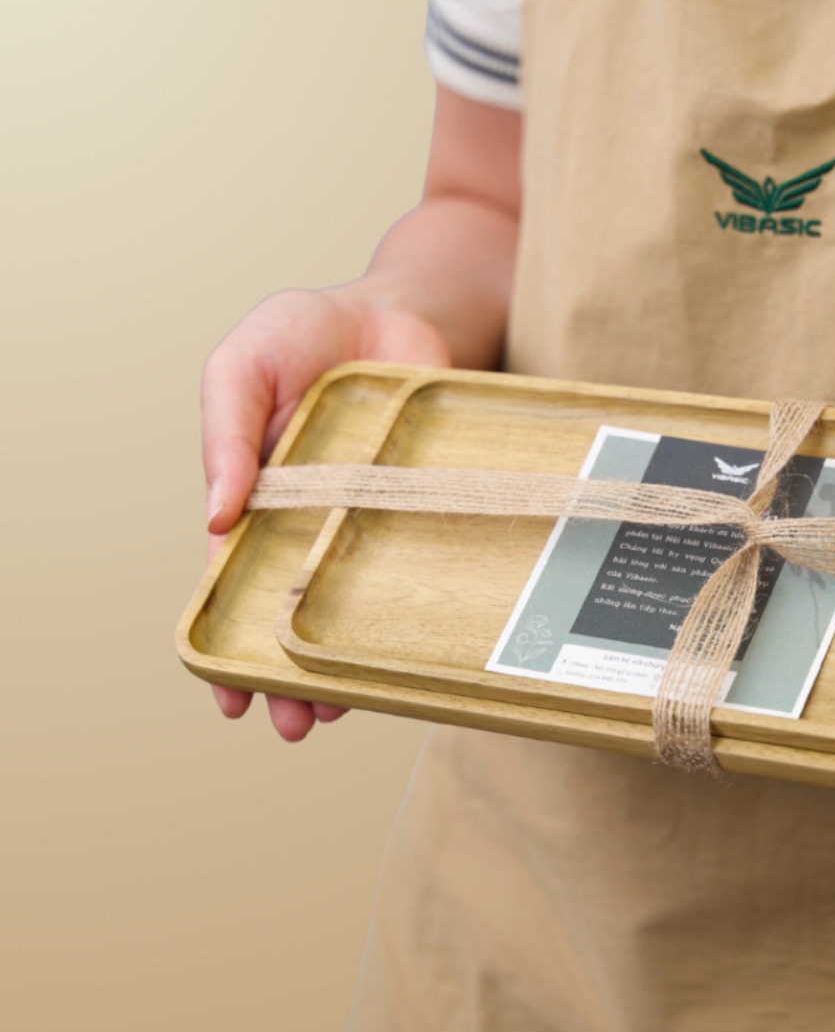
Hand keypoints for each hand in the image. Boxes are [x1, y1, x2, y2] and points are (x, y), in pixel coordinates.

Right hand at [202, 285, 451, 739]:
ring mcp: (371, 521)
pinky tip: (402, 650)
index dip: (226, 642)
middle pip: (295, 614)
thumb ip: (225, 436)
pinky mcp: (423, 508)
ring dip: (344, 660)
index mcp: (260, 498)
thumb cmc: (308, 332)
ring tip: (339, 708)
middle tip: (294, 724)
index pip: (235, 585)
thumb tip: (214, 519)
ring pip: (354, 606)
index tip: (229, 695)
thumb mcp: (243, 368)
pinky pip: (414, 567)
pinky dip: (406, 612)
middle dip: (287, 674)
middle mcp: (315, 522)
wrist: (401, 308)